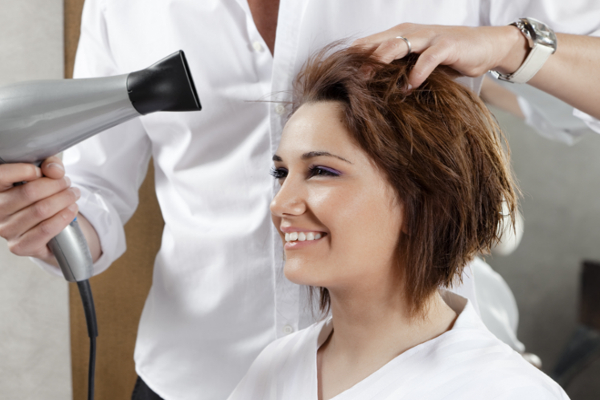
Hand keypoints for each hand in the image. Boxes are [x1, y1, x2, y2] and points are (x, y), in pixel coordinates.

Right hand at [0, 156, 79, 263]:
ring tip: (73, 194)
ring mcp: (6, 230)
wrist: (48, 227)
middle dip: (55, 184)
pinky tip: (72, 209)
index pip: (1, 175)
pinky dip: (63, 217)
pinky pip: (46, 229)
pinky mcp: (20, 246)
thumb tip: (55, 170)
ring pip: (41, 210)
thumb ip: (49, 165)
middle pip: (29, 192)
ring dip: (64, 200)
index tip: (44, 170)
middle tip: (67, 183)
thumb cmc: (42, 196)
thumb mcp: (45, 174)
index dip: (25, 169)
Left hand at [353, 23, 526, 88]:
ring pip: (397, 45)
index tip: (338, 77)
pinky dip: (417, 72)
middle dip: (360, 62)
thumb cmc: (447, 58)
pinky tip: (410, 86)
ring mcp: (428, 37)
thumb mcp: (417, 64)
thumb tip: (370, 91)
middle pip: (377, 44)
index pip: (369, 44)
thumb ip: (397, 71)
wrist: (485, 46)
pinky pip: (428, 58)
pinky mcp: (446, 45)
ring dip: (381, 62)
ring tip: (369, 81)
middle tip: (347, 81)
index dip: (353, 59)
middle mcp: (411, 33)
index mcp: (400, 36)